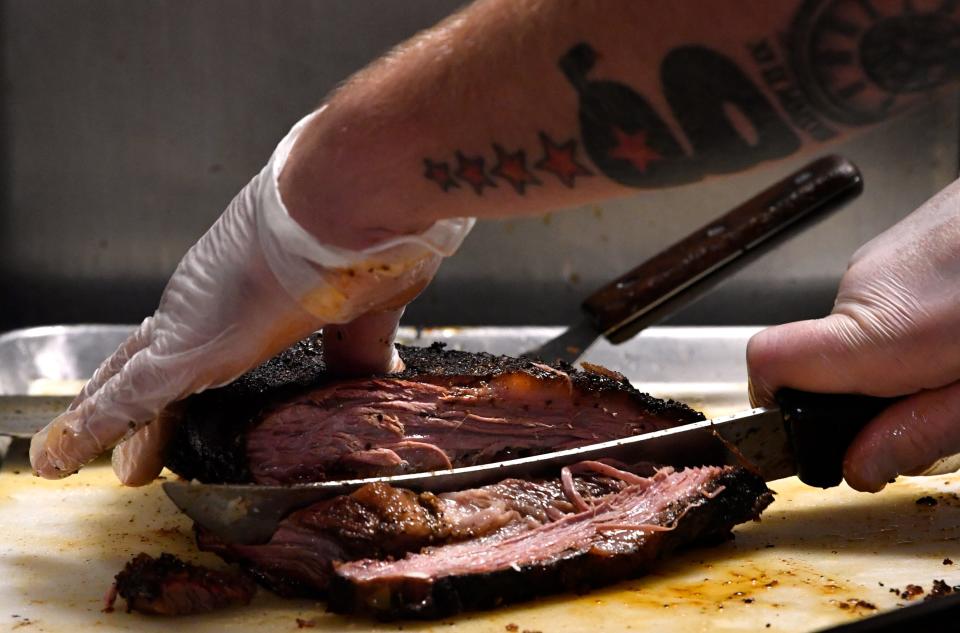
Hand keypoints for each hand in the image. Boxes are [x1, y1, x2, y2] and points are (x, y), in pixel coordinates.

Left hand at [29, 110, 472, 484]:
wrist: (348, 200)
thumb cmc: (363, 236)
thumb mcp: (366, 304)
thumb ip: (359, 342)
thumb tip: (374, 371)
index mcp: (253, 292)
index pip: (204, 338)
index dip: (182, 371)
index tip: (173, 396)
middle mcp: (210, 304)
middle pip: (155, 360)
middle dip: (133, 401)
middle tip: (115, 439)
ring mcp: (190, 324)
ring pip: (131, 381)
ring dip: (104, 419)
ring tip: (66, 452)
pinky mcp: (183, 352)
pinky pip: (124, 400)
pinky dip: (91, 429)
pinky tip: (59, 456)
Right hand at [747, 177, 959, 491]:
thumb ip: (920, 431)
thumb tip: (859, 466)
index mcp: (881, 332)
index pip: (768, 361)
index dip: (771, 403)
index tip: (805, 432)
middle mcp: (862, 286)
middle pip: (814, 355)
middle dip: (858, 391)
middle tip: (923, 402)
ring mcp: (877, 256)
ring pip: (851, 327)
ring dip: (888, 354)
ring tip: (949, 358)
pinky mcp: (895, 244)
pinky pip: (877, 299)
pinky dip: (904, 322)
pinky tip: (950, 323)